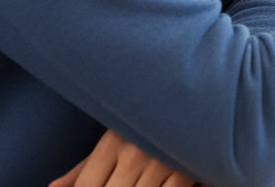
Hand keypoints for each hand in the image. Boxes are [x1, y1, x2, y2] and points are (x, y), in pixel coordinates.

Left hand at [48, 129, 194, 186]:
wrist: (191, 97)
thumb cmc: (144, 121)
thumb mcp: (112, 139)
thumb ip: (82, 169)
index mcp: (112, 141)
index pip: (87, 186)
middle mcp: (135, 152)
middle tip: (119, 182)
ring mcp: (162, 162)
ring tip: (132, 182)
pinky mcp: (186, 170)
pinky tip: (151, 185)